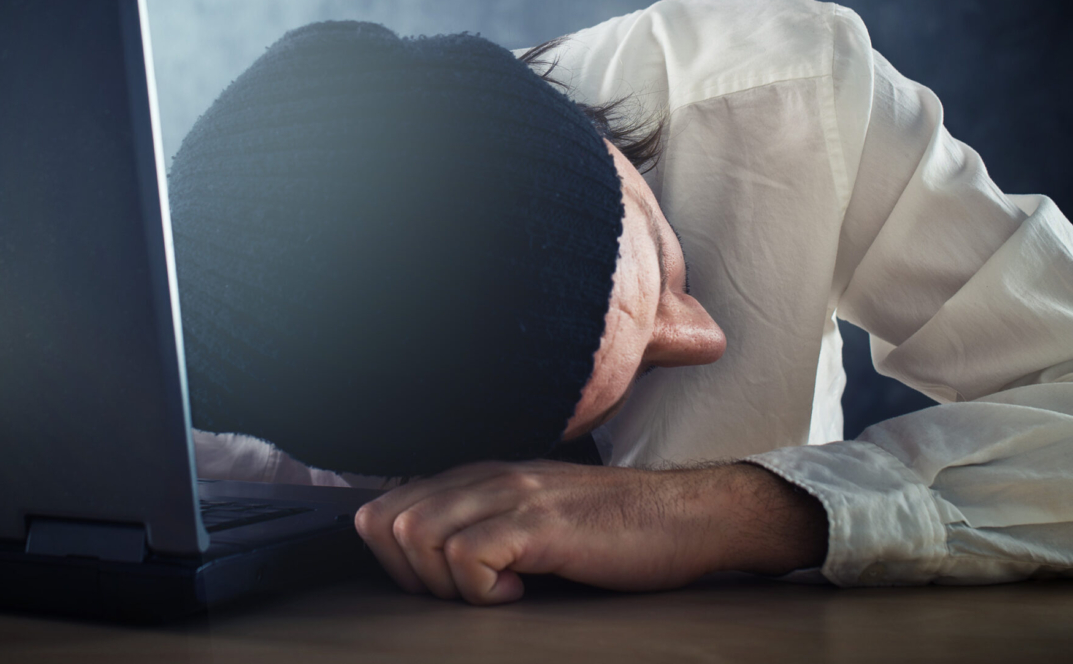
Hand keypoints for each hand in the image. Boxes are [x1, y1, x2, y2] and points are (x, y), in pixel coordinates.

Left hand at [353, 460, 827, 604]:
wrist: (687, 517)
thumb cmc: (616, 531)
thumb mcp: (535, 520)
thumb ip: (485, 527)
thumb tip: (430, 566)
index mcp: (480, 477)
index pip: (385, 507)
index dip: (396, 559)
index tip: (443, 587)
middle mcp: (487, 477)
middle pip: (387, 521)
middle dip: (411, 575)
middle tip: (464, 596)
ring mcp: (511, 496)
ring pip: (416, 534)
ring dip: (443, 582)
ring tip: (492, 593)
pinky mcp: (539, 523)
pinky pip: (467, 556)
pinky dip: (479, 590)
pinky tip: (518, 594)